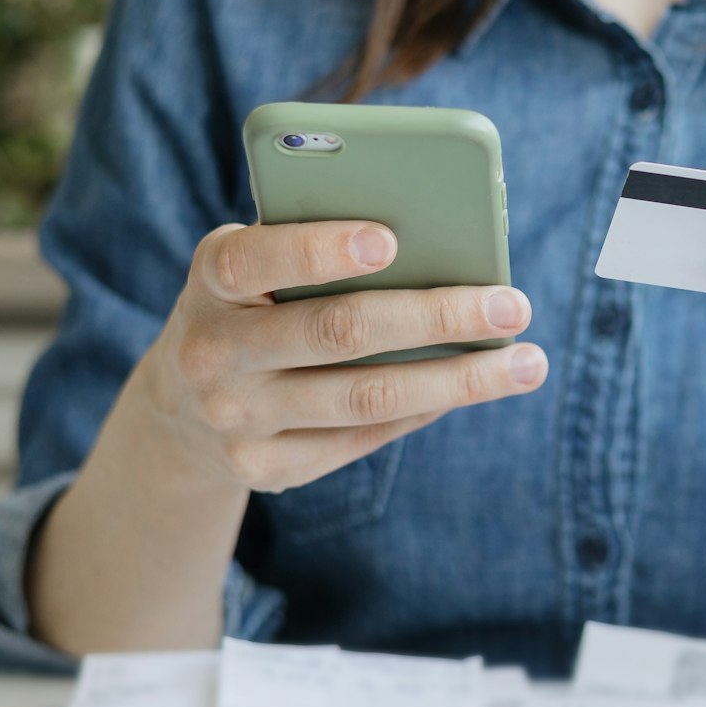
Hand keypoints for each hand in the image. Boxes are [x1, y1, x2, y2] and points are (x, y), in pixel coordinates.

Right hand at [140, 220, 548, 493]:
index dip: (320, 251)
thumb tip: (439, 245)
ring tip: (526, 362)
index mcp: (210, 281)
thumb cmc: (250, 304)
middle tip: (512, 305)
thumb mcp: (254, 266)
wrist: (179, 407)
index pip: (256, 260)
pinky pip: (363, 435)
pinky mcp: (265, 468)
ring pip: (365, 397)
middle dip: (435, 315)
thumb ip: (313, 245)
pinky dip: (426, 407)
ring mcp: (237, 419)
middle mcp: (214, 353)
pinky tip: (473, 385)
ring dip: (458, 379)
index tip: (391, 238)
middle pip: (336, 333)